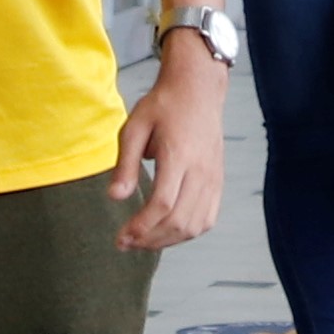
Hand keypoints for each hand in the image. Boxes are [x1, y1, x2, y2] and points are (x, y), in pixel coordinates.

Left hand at [108, 39, 226, 250]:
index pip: (163, 203)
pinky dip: (187, 232)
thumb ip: (125, 165)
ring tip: (142, 241)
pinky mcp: (218, 180)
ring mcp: (213, 177)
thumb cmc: (163, 106)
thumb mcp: (134, 129)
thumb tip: (115, 198)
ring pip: (195, 224)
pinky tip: (166, 233)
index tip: (121, 238)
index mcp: (179, 155)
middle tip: (125, 244)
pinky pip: (208, 217)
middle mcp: (201, 170)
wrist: (197, 89)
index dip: (142, 227)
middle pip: (179, 220)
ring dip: (167, 241)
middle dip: (150, 239)